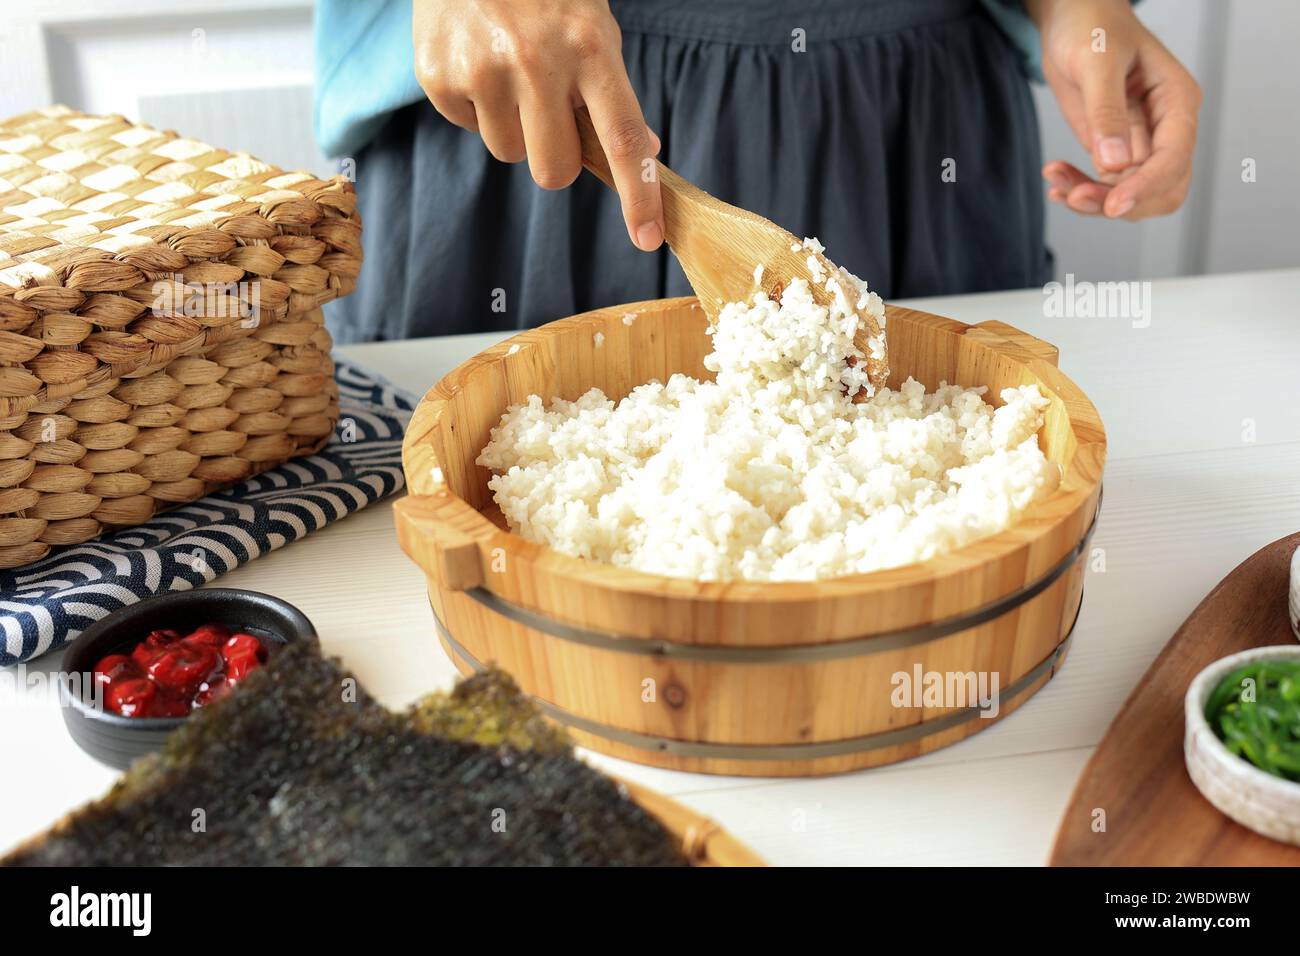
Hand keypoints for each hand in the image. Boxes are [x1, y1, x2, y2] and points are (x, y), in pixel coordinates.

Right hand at [414, 0, 663, 249]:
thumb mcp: (592, 27)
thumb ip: (614, 92)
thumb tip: (644, 152)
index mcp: (589, 48)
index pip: (622, 140)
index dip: (639, 196)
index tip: (647, 238)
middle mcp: (536, 62)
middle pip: (553, 170)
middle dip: (554, 155)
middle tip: (548, 112)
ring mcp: (482, 70)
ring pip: (508, 153)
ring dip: (512, 126)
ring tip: (508, 71)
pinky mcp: (437, 75)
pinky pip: (466, 127)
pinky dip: (474, 104)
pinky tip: (476, 59)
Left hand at [1028, 0, 1200, 219]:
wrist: (1072, 19)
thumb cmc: (1091, 25)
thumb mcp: (1096, 61)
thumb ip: (1106, 110)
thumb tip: (1115, 162)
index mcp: (1177, 101)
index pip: (1175, 158)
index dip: (1146, 187)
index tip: (1113, 206)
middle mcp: (1166, 128)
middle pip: (1164, 188)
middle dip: (1123, 202)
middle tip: (1076, 196)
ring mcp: (1141, 142)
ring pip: (1132, 194)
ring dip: (1095, 200)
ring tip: (1057, 182)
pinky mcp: (1114, 150)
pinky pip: (1106, 186)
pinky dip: (1080, 189)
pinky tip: (1055, 181)